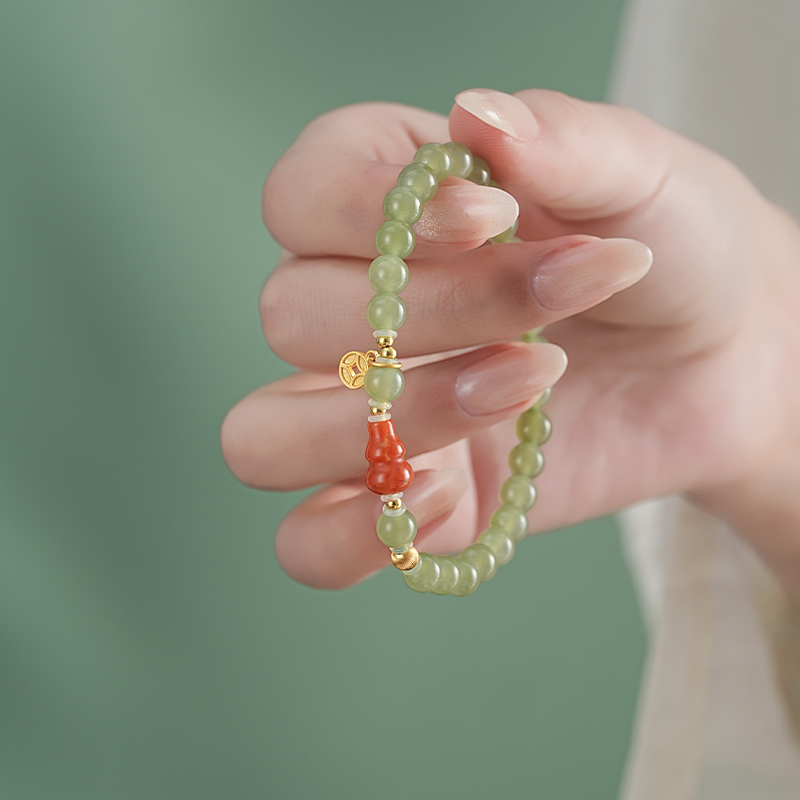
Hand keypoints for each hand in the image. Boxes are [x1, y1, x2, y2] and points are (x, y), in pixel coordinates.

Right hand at [222, 89, 799, 598]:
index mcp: (389, 205)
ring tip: (518, 389)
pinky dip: (356, 536)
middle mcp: (356, 310)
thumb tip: (475, 114)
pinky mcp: (404, 501)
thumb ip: (563, 140)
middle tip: (553, 297)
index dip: (366, 210)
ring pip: (264, 437)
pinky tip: (454, 492)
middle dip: (430, 314)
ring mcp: (367, 414)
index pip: (298, 196)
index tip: (492, 216)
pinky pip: (306, 543)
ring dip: (387, 423)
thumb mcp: (640, 174)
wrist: (721, 356)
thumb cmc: (673, 247)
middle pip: (288, 317)